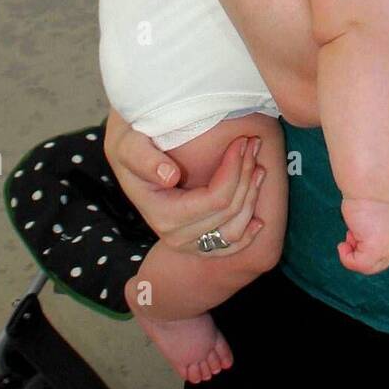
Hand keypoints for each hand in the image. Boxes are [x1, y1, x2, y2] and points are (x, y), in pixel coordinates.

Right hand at [104, 112, 264, 257]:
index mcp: (162, 215)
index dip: (235, 170)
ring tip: (258, 166)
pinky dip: (246, 236)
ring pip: (234, 230)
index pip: (216, 199)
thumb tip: (170, 177)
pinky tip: (259, 221)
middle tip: (253, 143)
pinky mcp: (196, 243)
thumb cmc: (132, 144)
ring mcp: (187, 243)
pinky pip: (227, 248)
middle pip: (229, 211)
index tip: (242, 140)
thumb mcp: (129, 144)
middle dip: (246, 175)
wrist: (130, 154)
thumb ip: (143, 158)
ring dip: (251, 198)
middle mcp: (175, 236)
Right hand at [337, 195, 388, 274]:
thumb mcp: (375, 220)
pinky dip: (346, 257)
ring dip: (352, 254)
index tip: (355, 240)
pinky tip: (344, 244)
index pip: (383, 258)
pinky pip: (358, 264)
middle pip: (376, 266)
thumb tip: (361, 243)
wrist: (369, 186)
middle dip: (358, 255)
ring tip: (350, 236)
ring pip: (366, 267)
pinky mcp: (375, 249)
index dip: (365, 251)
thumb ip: (373, 234)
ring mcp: (387, 248)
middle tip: (350, 240)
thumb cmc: (369, 195)